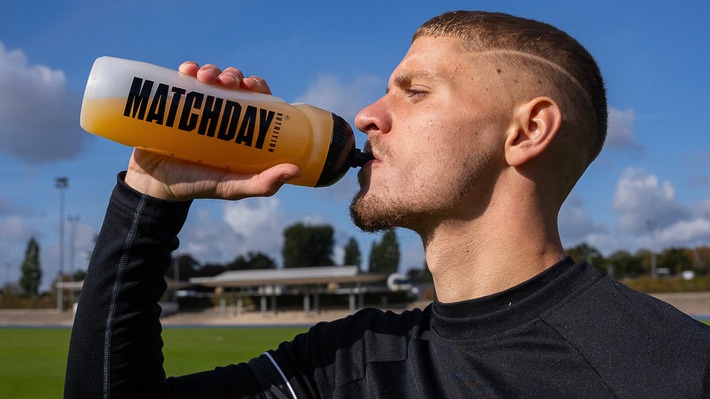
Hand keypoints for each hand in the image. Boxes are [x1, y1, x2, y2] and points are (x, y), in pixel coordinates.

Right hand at [124, 63, 299, 200]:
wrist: (153, 184)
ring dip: (212, 70)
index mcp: (241, 127)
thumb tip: (295, 170)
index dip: (257, 85)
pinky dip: (189, 68)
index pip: (257, 97)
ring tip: (204, 78)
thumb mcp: (232, 187)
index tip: (250, 85)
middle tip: (227, 82)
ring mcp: (197, 104)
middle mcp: (222, 112)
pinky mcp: (174, 101)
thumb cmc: (198, 185)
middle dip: (233, 75)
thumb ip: (262, 184)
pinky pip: (183, 78)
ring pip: (210, 77)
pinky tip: (188, 70)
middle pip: (234, 83)